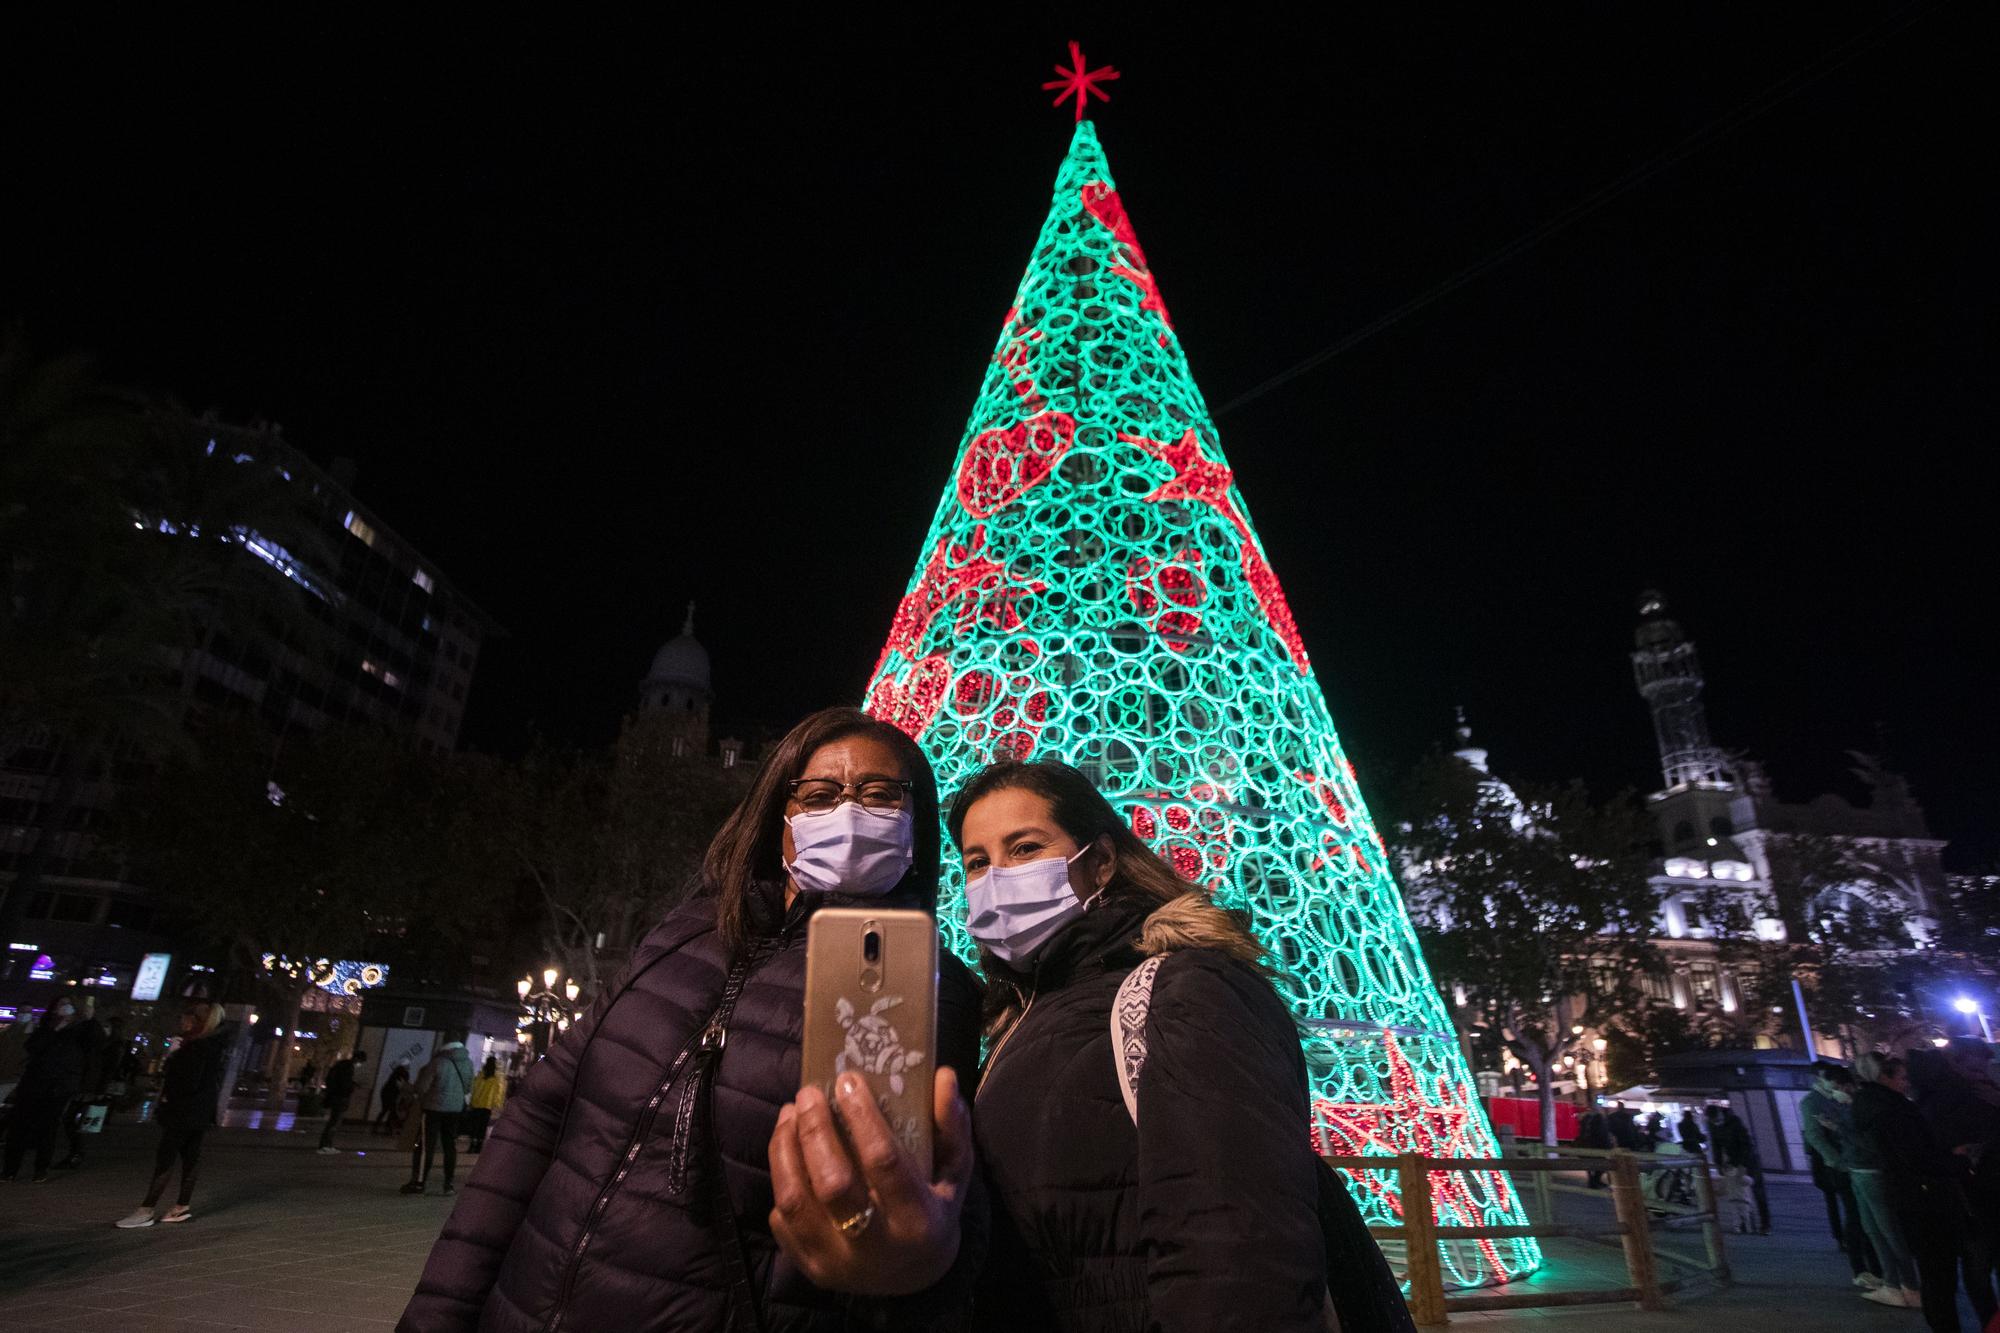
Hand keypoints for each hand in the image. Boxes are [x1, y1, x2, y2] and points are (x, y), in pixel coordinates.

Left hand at [768, 1066, 972, 1296]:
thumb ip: (952, 1126)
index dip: (863, 1118)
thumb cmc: (934, 1210)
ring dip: (785, 1149)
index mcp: (917, 1222)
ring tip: (790, 1113)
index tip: (848, 1080)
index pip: (884, 1162)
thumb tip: (943, 1075)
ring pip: (795, 1201)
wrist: (913, 1279)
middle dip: (815, 1130)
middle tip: (810, 1093)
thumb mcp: (954, 1172)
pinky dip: (780, 1179)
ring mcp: (836, 1263)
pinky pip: (781, 1220)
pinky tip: (787, 1150)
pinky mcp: (809, 1269)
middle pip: (832, 1183)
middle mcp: (875, 1249)